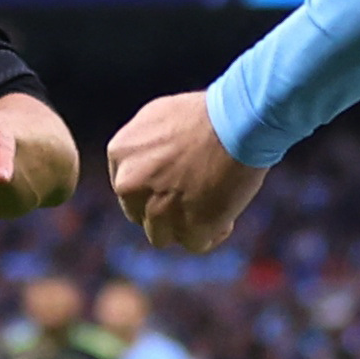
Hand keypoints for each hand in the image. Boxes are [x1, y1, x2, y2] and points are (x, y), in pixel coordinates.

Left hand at [108, 92, 267, 253]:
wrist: (239, 122)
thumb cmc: (208, 114)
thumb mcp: (159, 117)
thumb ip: (143, 147)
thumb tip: (143, 164)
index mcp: (120, 153)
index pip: (127, 189)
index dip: (152, 190)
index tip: (176, 184)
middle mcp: (130, 184)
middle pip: (141, 215)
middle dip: (165, 210)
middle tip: (197, 195)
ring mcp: (158, 210)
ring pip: (162, 235)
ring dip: (185, 225)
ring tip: (213, 206)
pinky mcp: (189, 229)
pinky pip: (196, 244)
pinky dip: (211, 234)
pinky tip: (227, 217)